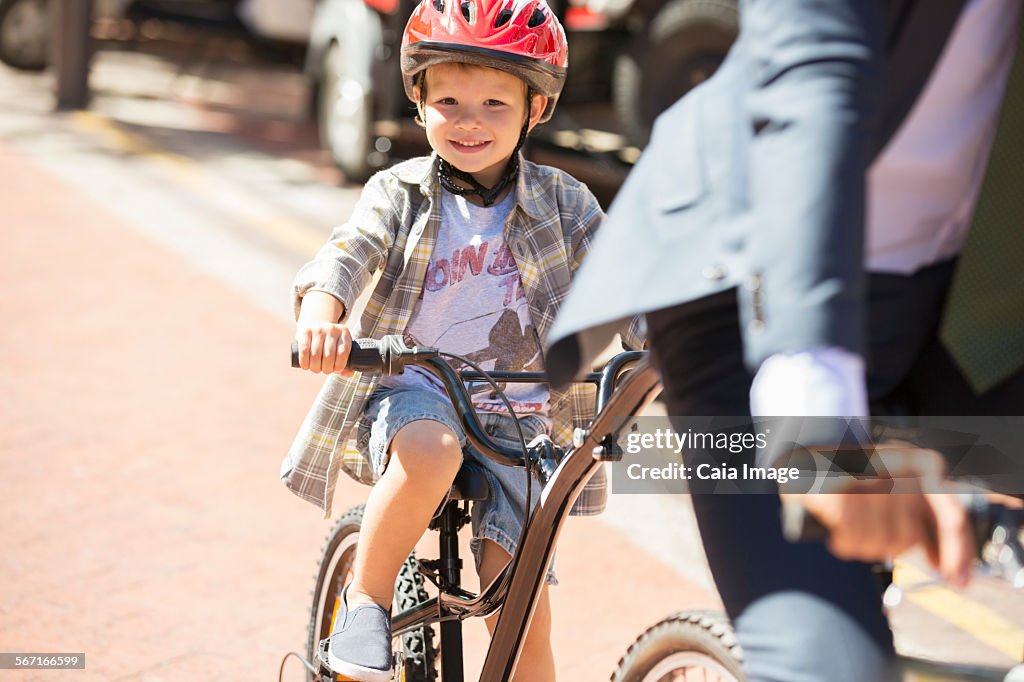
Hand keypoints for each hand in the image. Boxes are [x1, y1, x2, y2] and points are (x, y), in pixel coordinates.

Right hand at [294, 291, 351, 374]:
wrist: (315, 324)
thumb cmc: (329, 342)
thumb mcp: (340, 347)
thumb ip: (345, 362)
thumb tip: (348, 374)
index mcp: (344, 333)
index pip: (343, 352)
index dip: (339, 365)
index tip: (336, 370)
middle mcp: (332, 329)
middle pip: (329, 355)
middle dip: (326, 368)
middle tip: (325, 370)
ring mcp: (318, 329)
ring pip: (316, 355)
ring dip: (315, 367)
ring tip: (316, 369)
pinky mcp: (305, 331)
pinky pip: (304, 350)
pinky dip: (304, 362)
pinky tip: (306, 366)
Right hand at [781, 444, 972, 587]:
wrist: (797, 456)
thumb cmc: (845, 478)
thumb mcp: (891, 490)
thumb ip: (920, 520)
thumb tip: (950, 568)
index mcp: (920, 462)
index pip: (952, 516)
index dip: (957, 551)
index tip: (958, 579)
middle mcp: (900, 466)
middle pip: (906, 537)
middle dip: (882, 541)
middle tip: (863, 527)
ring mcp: (869, 480)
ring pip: (880, 543)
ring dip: (860, 543)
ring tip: (846, 522)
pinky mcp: (841, 496)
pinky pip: (852, 540)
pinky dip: (842, 541)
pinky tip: (835, 526)